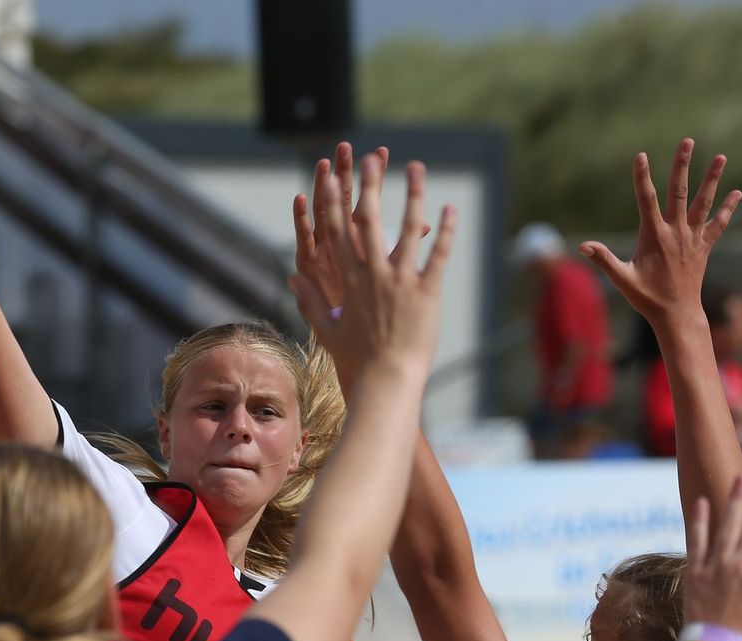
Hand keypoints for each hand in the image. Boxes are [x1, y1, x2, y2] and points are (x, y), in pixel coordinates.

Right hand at [288, 156, 455, 381]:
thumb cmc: (357, 359)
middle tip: (371, 159)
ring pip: (407, 228)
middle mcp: (373, 274)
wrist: (386, 380)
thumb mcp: (327, 329)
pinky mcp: (427, 292)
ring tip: (416, 169)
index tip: (333, 178)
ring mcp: (401, 281)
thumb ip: (310, 300)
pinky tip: (449, 208)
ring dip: (412, 195)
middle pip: (370, 220)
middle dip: (370, 186)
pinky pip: (438, 255)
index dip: (335, 202)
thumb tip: (292, 278)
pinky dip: (445, 232)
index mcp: (349, 280)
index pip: (338, 233)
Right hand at [580, 139, 740, 326]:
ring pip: (704, 202)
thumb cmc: (647, 298)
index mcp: (654, 236)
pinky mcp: (704, 247)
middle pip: (680, 191)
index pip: (646, 200)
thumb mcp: (622, 279)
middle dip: (682, 165)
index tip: (641, 156)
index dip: (642, 177)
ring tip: (720, 157)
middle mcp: (676, 232)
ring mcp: (693, 238)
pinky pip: (718, 224)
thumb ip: (604, 260)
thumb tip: (583, 246)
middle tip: (687, 141)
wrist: (677, 314)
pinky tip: (736, 193)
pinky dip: (727, 209)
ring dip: (712, 179)